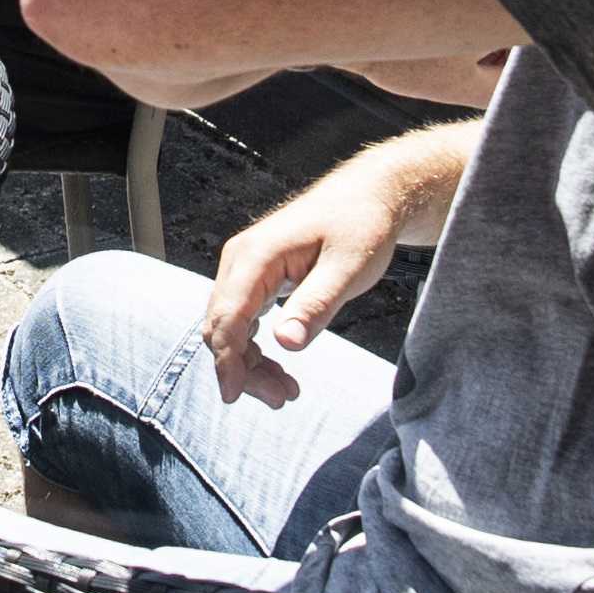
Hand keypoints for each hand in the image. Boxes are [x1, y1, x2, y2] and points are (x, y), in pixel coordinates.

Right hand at [201, 153, 428, 404]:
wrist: (371, 194)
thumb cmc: (362, 225)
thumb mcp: (348, 268)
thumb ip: (316, 304)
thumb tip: (286, 343)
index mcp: (256, 255)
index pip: (226, 318)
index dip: (227, 362)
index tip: (234, 396)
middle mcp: (240, 260)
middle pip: (222, 327)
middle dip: (243, 369)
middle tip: (283, 398)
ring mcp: (245, 267)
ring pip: (229, 327)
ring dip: (250, 362)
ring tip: (286, 390)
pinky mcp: (256, 275)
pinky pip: (242, 319)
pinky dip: (255, 346)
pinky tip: (279, 365)